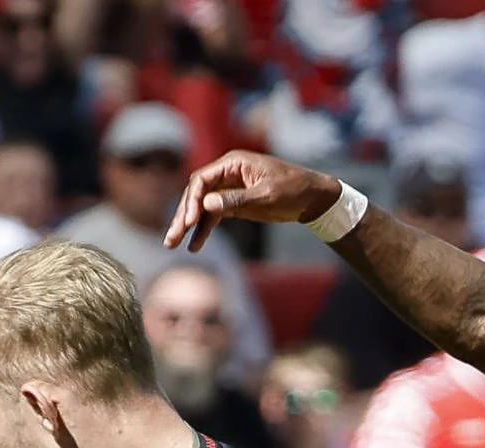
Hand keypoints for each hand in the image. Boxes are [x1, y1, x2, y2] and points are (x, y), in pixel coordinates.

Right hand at [165, 151, 343, 252]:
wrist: (313, 198)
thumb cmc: (294, 190)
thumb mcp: (266, 196)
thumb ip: (237, 200)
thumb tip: (207, 204)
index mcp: (233, 163)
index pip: (202, 179)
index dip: (192, 201)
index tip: (190, 221)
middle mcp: (227, 173)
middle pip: (196, 193)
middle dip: (183, 216)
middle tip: (171, 238)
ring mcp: (229, 188)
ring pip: (201, 206)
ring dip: (188, 225)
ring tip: (173, 244)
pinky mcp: (234, 203)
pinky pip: (213, 216)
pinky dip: (204, 230)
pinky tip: (194, 246)